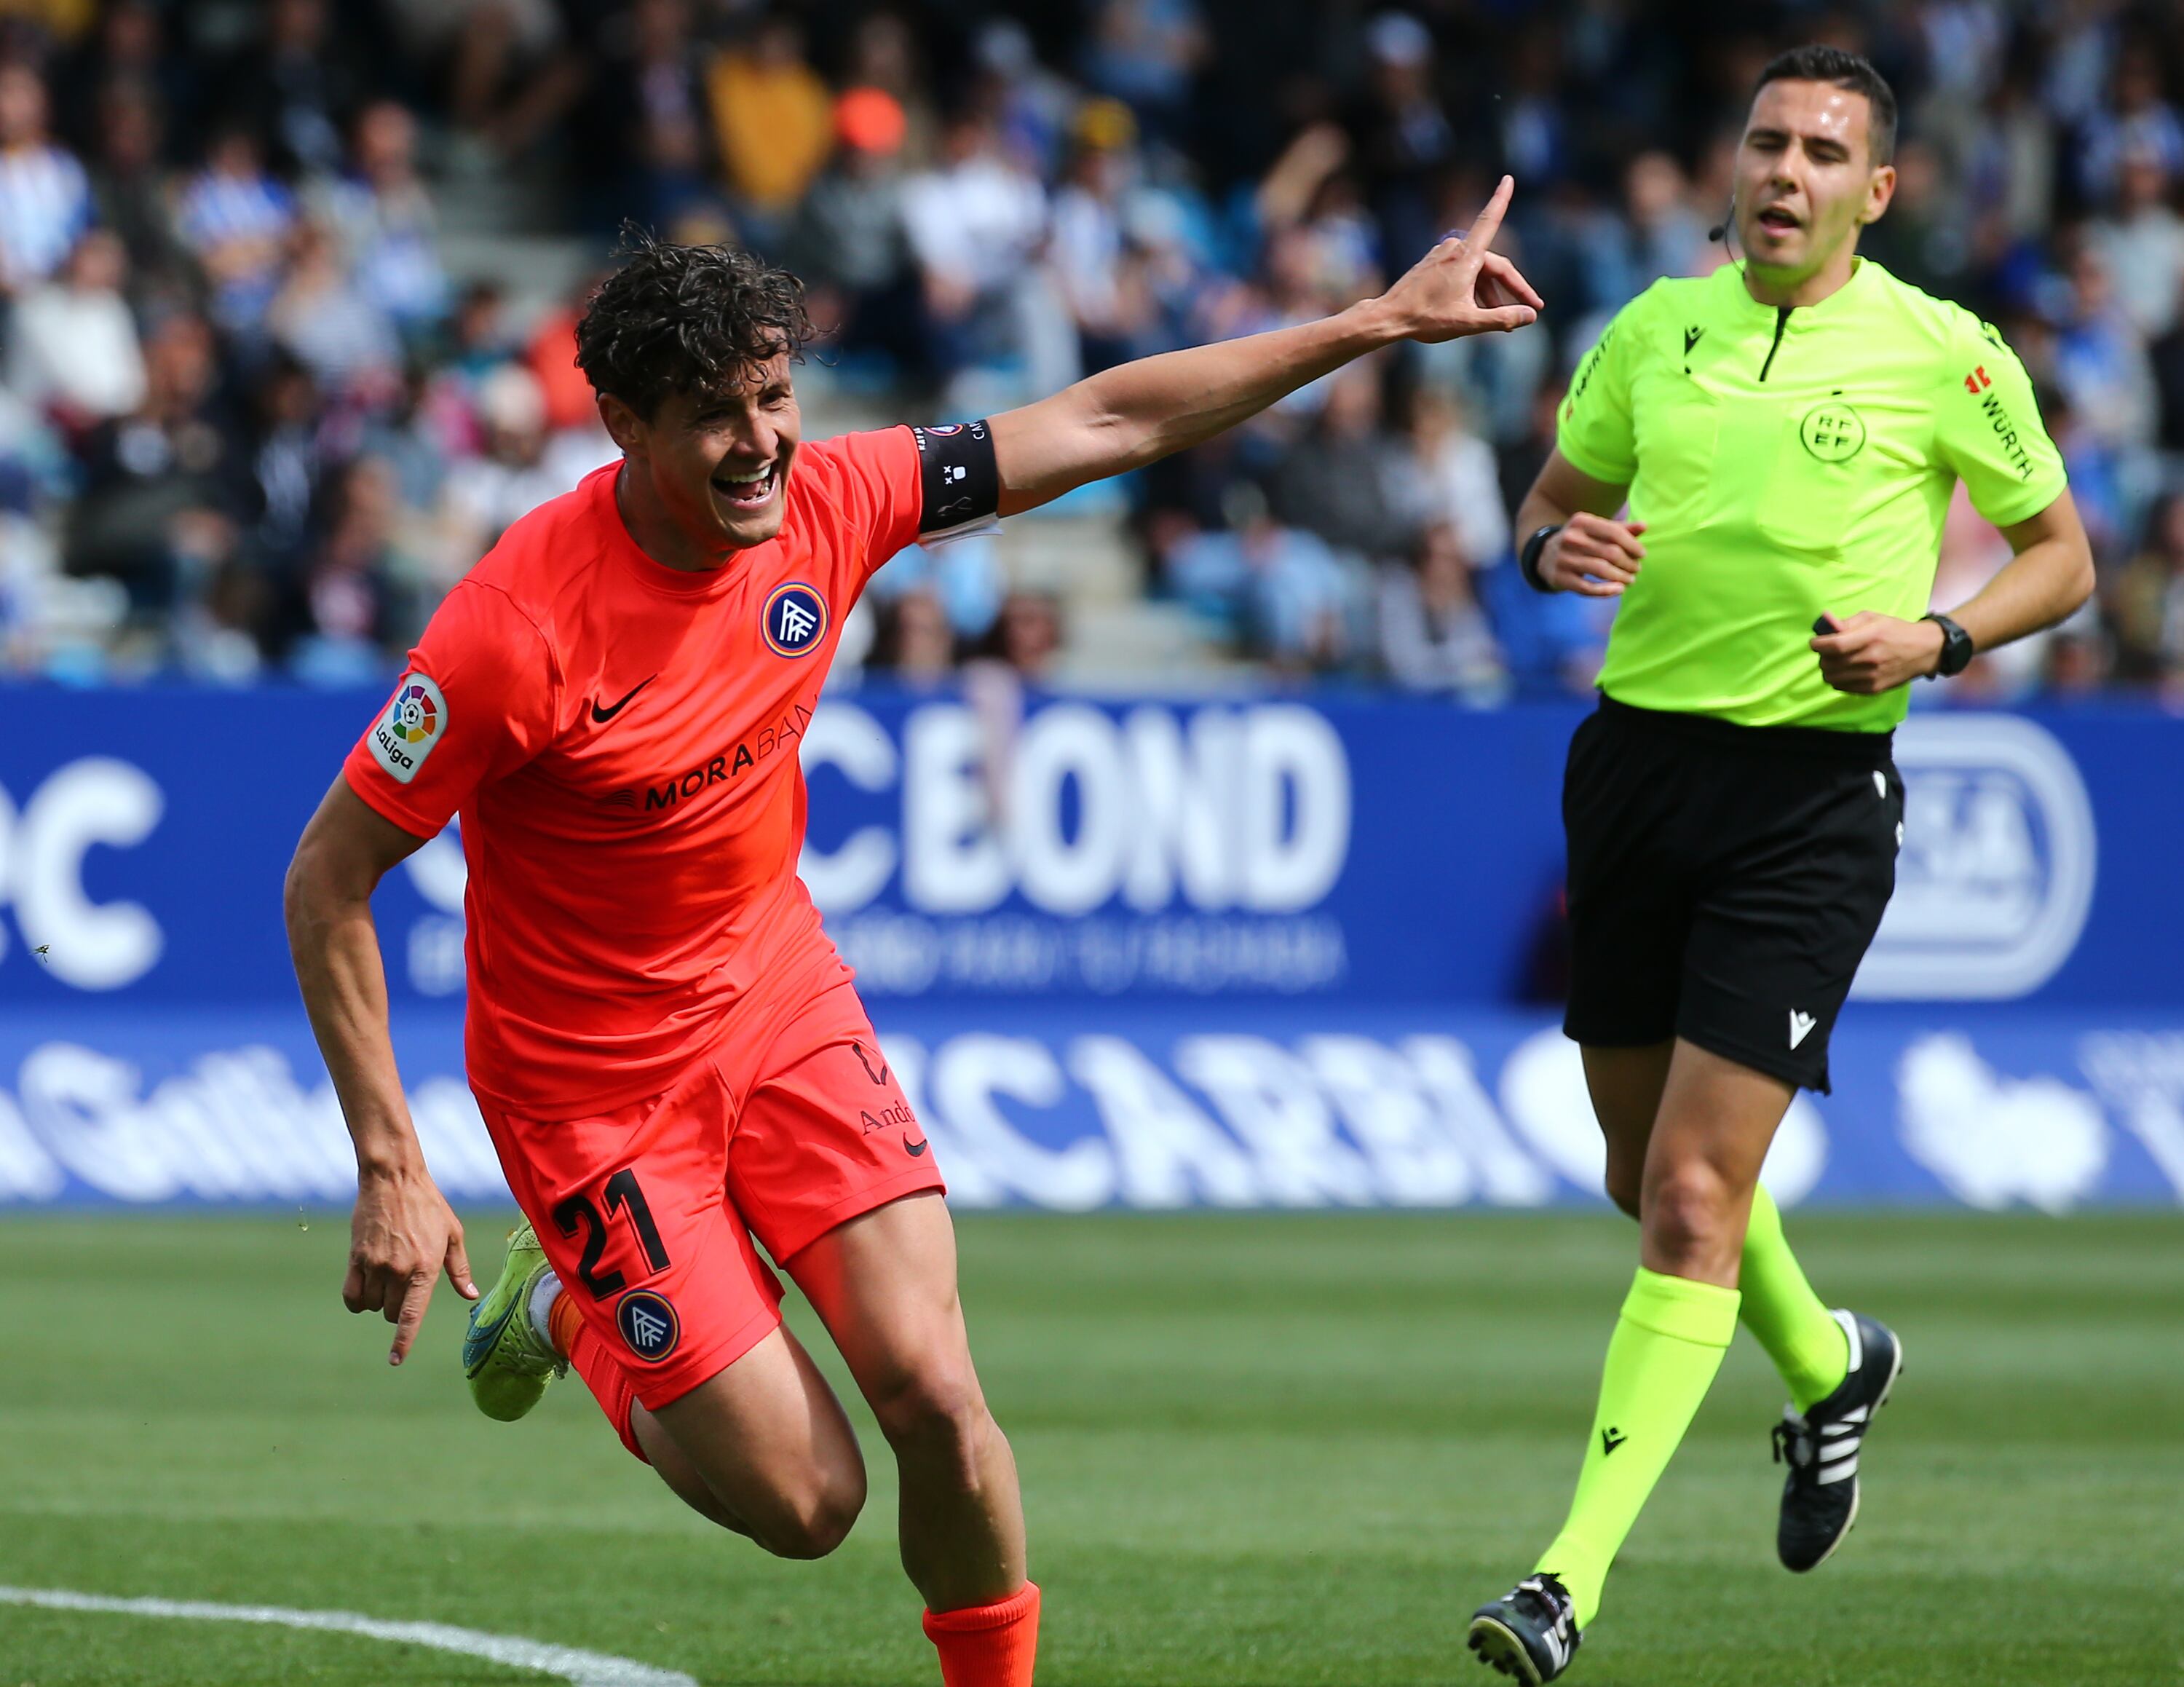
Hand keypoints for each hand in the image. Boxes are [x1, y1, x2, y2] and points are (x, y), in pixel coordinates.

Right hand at [343, 1163, 476, 1365]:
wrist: (394, 1179)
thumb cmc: (429, 1206)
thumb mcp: (453, 1234)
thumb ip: (459, 1269)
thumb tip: (471, 1295)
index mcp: (427, 1267)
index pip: (411, 1314)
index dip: (403, 1340)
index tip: (395, 1360)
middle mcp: (399, 1270)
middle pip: (391, 1313)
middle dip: (396, 1309)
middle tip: (404, 1286)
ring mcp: (375, 1265)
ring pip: (371, 1306)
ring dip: (377, 1303)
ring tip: (387, 1279)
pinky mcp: (356, 1258)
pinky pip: (351, 1295)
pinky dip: (357, 1300)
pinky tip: (365, 1289)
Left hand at [1376, 176, 1542, 342]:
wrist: (1389, 318)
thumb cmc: (1425, 319)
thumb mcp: (1469, 322)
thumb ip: (1502, 318)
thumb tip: (1530, 316)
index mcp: (1465, 257)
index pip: (1489, 220)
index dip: (1501, 199)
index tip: (1508, 178)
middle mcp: (1454, 249)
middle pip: (1494, 265)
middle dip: (1512, 288)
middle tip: (1531, 308)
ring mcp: (1441, 256)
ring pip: (1478, 272)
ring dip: (1491, 293)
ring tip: (1500, 318)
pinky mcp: (1433, 265)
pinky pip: (1462, 273)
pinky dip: (1474, 289)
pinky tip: (1476, 309)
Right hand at [1540, 512, 1645, 595]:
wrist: (1544, 555)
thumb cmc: (1580, 541)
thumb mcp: (1596, 530)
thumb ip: (1620, 528)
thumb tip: (1644, 526)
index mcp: (1581, 521)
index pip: (1614, 532)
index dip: (1632, 545)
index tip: (1642, 555)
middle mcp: (1571, 538)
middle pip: (1610, 552)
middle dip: (1629, 563)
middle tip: (1636, 568)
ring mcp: (1564, 559)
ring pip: (1601, 570)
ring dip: (1621, 577)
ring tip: (1630, 579)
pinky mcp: (1560, 578)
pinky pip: (1587, 588)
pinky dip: (1606, 591)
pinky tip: (1618, 590)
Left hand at [1810, 611, 1946, 693]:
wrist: (1924, 650)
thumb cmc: (1895, 630)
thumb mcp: (1873, 618)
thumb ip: (1846, 622)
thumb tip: (1824, 624)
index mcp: (1871, 637)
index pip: (1834, 646)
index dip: (1818, 645)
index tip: (1815, 643)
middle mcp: (1871, 658)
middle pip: (1829, 663)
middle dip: (1822, 656)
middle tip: (1828, 651)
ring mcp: (1872, 676)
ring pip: (1832, 678)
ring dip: (1829, 669)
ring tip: (1836, 661)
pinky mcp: (1874, 689)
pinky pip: (1842, 688)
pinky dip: (1839, 679)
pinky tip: (1847, 670)